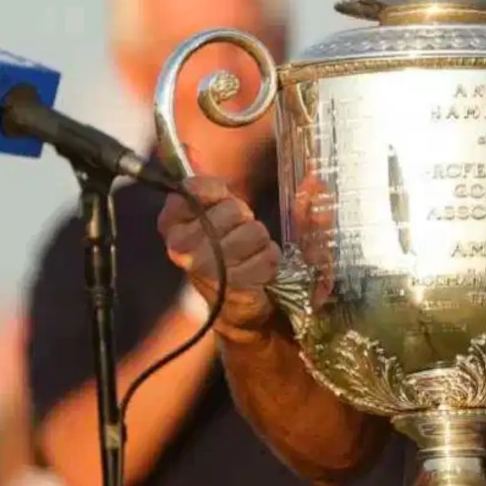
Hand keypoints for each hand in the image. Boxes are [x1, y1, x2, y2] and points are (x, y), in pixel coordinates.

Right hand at [158, 177, 280, 339]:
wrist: (233, 303)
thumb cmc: (227, 250)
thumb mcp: (224, 214)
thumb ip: (242, 191)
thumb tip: (313, 181)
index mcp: (171, 223)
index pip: (194, 188)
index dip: (217, 193)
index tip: (221, 204)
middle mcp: (180, 245)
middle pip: (233, 209)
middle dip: (244, 220)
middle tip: (237, 237)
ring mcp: (203, 265)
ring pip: (253, 232)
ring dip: (259, 243)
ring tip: (247, 255)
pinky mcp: (230, 283)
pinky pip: (266, 256)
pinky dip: (268, 262)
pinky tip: (256, 272)